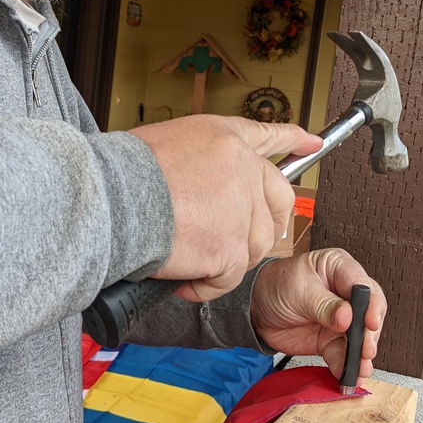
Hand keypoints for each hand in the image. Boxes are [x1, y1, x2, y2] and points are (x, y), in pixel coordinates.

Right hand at [132, 115, 321, 301]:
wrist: (111, 199)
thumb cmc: (119, 175)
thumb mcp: (163, 145)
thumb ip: (198, 165)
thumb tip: (202, 194)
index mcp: (221, 137)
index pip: (265, 135)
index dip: (290, 139)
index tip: (311, 142)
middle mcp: (241, 166)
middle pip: (277, 199)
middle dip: (270, 224)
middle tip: (244, 243)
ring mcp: (241, 208)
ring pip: (253, 246)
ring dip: (224, 260)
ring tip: (187, 258)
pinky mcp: (232, 247)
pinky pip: (229, 278)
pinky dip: (205, 286)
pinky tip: (181, 279)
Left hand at [249, 249, 385, 380]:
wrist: (255, 308)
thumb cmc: (275, 286)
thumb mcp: (298, 290)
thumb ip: (324, 304)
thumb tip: (347, 317)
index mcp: (339, 268)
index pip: (363, 286)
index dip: (371, 305)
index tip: (370, 323)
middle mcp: (345, 293)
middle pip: (369, 313)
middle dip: (369, 334)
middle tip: (365, 350)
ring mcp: (341, 318)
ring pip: (360, 337)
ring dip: (361, 355)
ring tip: (360, 369)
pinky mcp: (331, 339)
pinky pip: (343, 354)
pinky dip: (346, 367)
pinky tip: (348, 376)